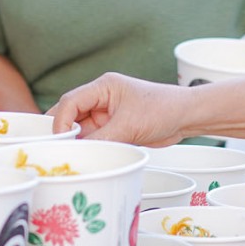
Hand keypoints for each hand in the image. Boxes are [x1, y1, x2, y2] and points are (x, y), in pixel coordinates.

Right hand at [51, 73, 195, 146]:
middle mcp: (101, 99)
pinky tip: (87, 158)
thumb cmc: (163, 109)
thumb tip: (79, 152)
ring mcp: (107, 114)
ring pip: (81, 129)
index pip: (70, 101)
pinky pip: (95, 139)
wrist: (186, 117)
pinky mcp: (115, 128)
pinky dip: (90, 148)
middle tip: (58, 150)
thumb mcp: (129, 125)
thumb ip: (102, 138)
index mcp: (103, 87)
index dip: (61, 121)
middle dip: (64, 131)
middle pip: (71, 114)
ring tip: (73, 157)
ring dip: (78, 142)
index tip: (60, 140)